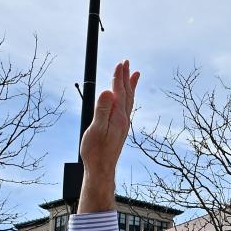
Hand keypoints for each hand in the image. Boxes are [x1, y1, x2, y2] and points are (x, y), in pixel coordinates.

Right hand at [79, 60, 139, 212]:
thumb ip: (102, 110)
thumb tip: (108, 91)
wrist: (102, 168)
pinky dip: (128, 97)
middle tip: (127, 62)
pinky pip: (127, 107)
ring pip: (129, 100)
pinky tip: (126, 98)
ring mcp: (122, 124)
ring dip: (130, 85)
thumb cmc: (96, 151)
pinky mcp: (120, 128)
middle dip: (126, 77)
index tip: (120, 63)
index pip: (119, 92)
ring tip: (134, 74)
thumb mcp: (96, 129)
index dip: (119, 77)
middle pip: (126, 93)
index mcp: (118, 116)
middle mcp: (123, 119)